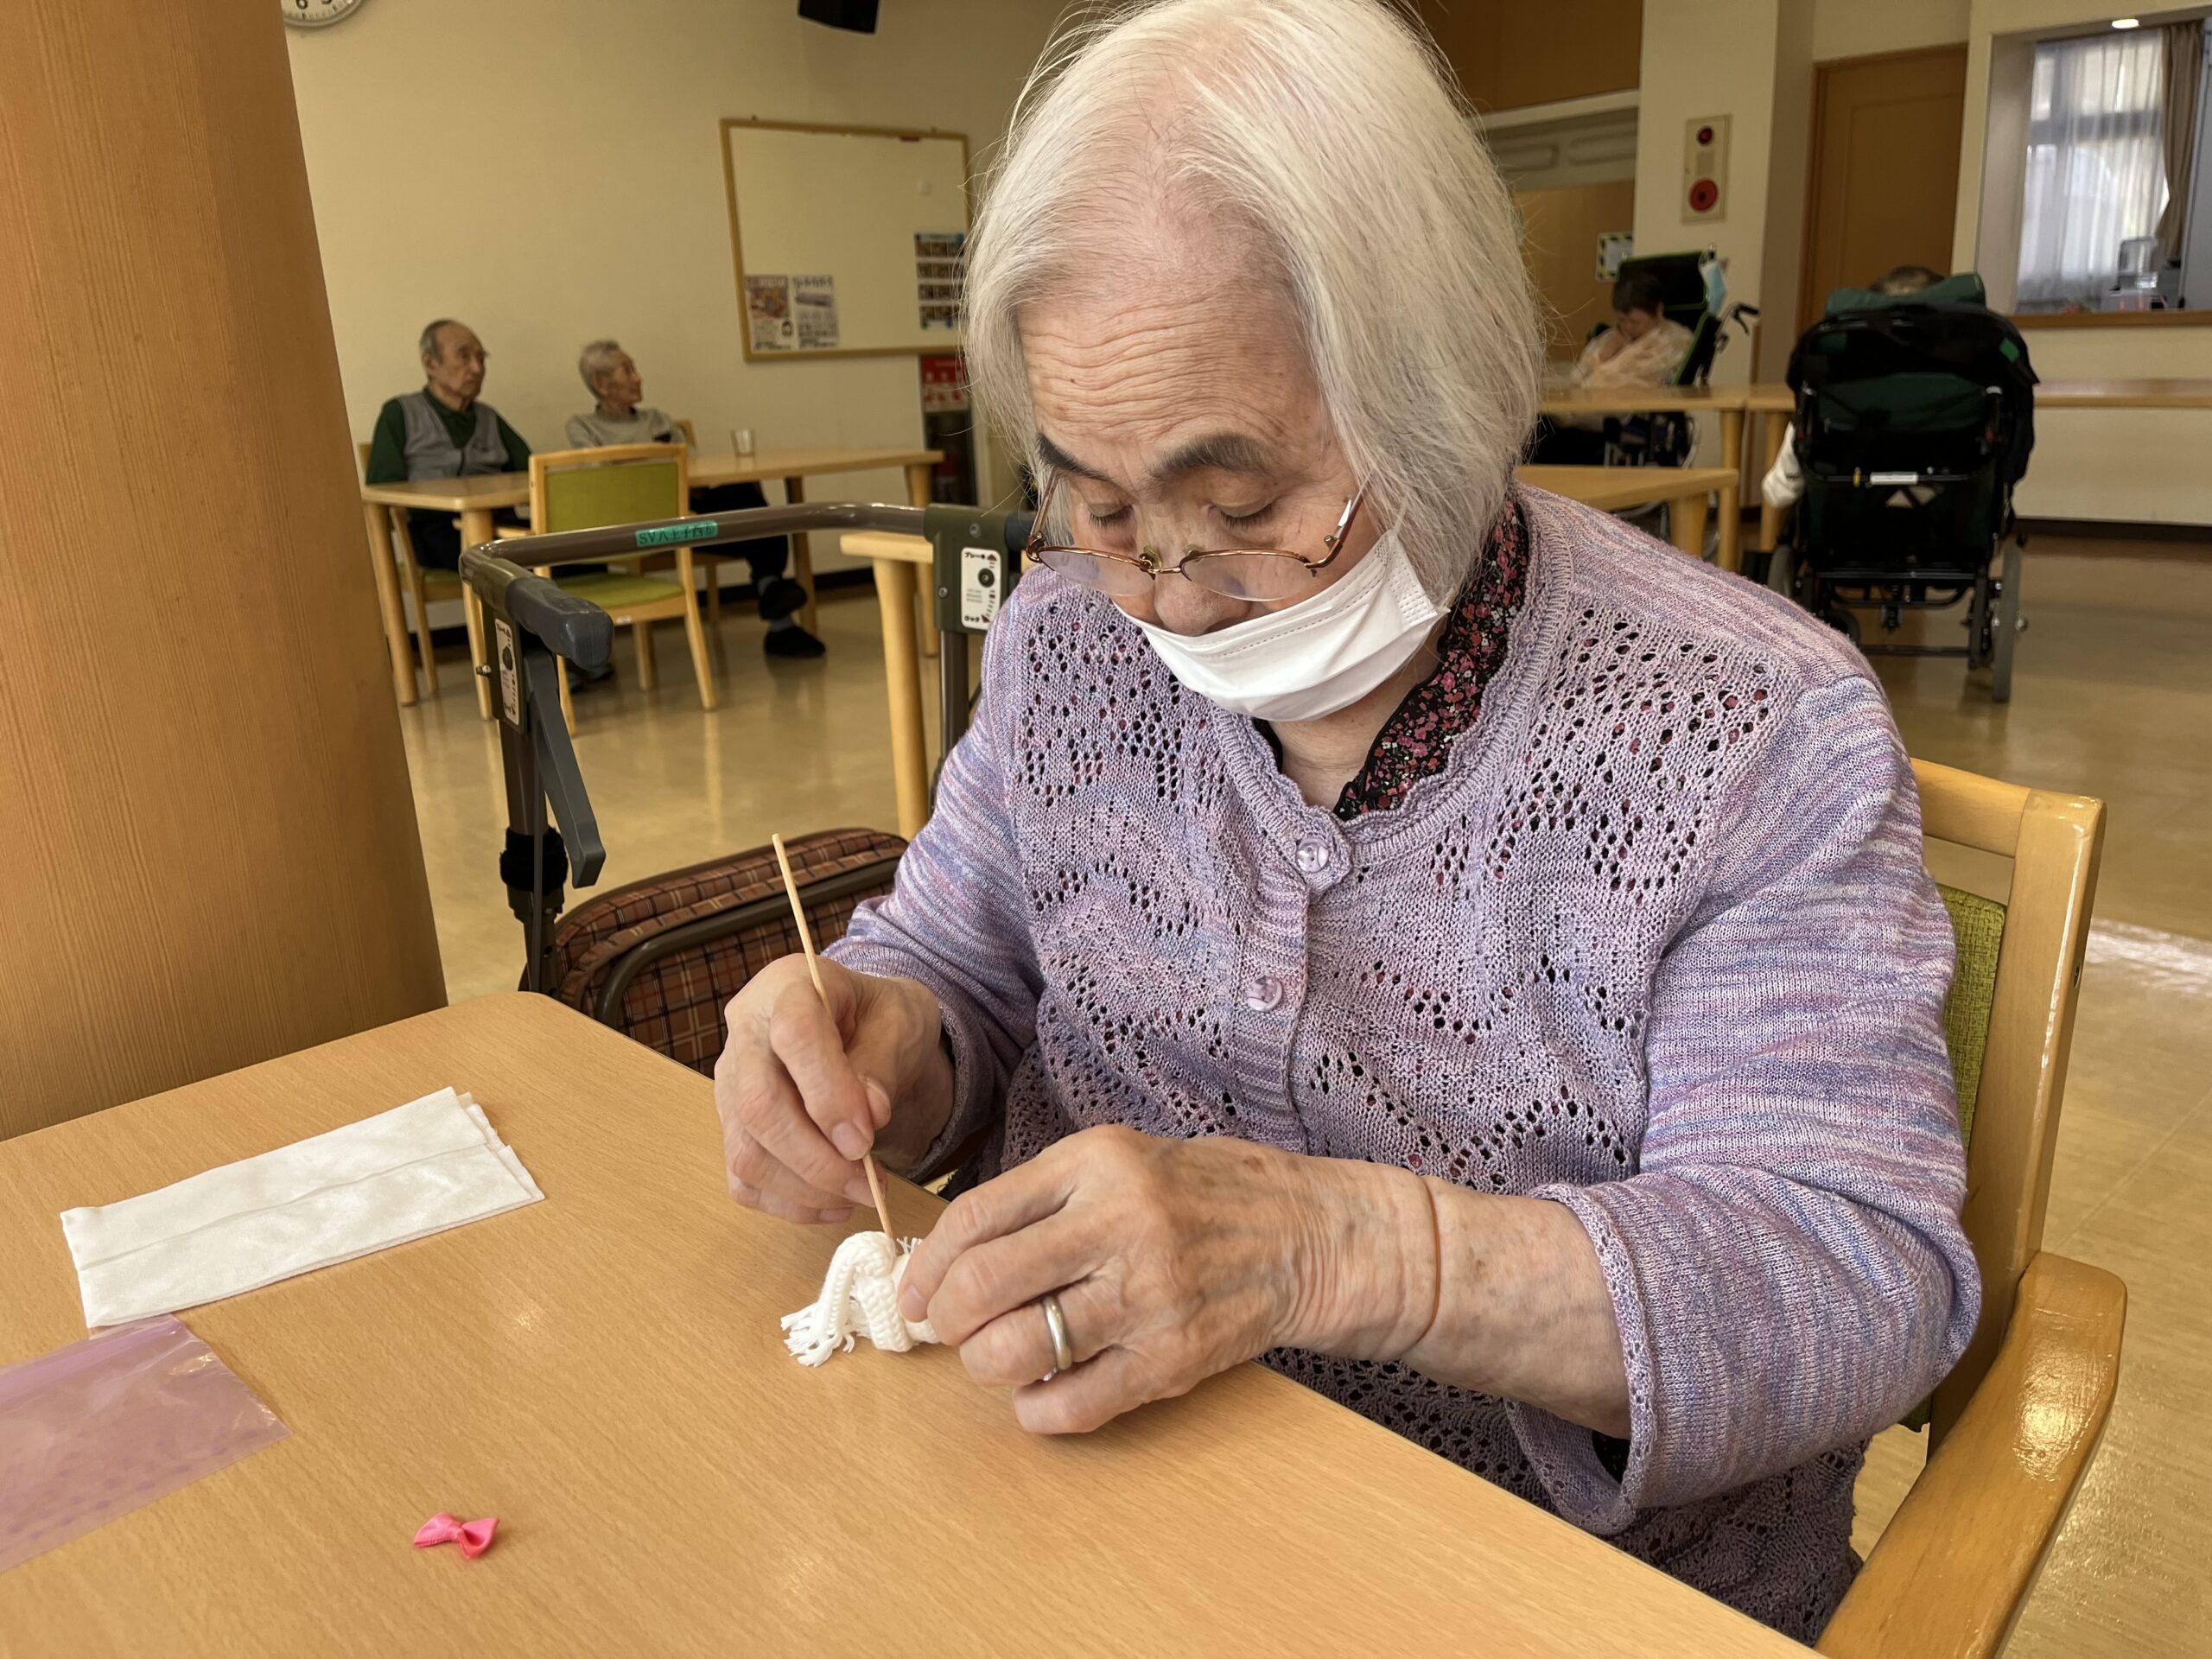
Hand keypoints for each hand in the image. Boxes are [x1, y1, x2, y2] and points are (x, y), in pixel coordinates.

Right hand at [713, 955, 953, 1223]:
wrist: (863, 1027)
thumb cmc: (880, 1017)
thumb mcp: (900, 1020)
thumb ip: (881, 1063)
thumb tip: (869, 1115)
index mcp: (789, 986)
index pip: (794, 1034)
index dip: (828, 1092)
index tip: (865, 1137)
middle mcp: (746, 1031)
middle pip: (758, 1105)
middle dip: (816, 1158)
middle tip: (868, 1183)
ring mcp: (731, 1082)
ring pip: (747, 1152)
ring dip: (807, 1188)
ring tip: (861, 1192)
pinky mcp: (732, 1125)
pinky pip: (745, 1179)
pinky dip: (791, 1203)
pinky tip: (833, 1201)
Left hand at [897, 1126, 1436, 1432]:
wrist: (1313, 1235)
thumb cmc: (1205, 1193)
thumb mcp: (1121, 1158)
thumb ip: (1042, 1197)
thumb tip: (946, 1257)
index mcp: (1096, 1163)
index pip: (974, 1218)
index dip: (926, 1264)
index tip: (914, 1289)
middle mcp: (1119, 1223)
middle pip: (982, 1286)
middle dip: (944, 1318)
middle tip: (948, 1327)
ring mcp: (1149, 1295)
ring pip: (1017, 1351)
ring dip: (985, 1365)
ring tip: (997, 1357)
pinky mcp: (1174, 1359)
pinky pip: (1073, 1405)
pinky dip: (1037, 1411)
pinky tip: (1041, 1394)